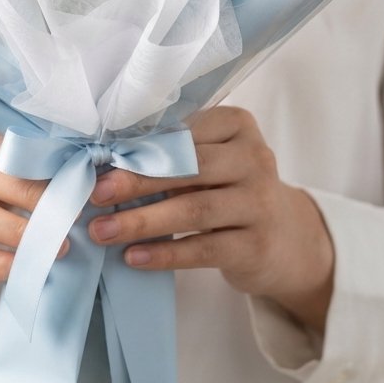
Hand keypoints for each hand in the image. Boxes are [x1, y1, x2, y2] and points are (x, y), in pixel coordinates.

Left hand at [87, 107, 334, 330]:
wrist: (287, 240)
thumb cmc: (230, 190)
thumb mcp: (212, 162)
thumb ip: (173, 155)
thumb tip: (106, 165)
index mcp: (237, 125)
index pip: (184, 131)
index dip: (140, 147)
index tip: (100, 161)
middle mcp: (255, 158)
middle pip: (189, 167)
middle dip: (137, 181)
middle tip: (96, 194)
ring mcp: (260, 202)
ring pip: (194, 209)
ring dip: (142, 221)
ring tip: (103, 231)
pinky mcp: (257, 245)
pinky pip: (204, 249)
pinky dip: (165, 253)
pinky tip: (133, 257)